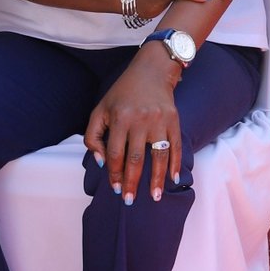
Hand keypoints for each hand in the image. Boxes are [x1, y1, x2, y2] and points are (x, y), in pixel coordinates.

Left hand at [85, 50, 182, 201]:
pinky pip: (176, 146)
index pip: (116, 153)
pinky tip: (173, 179)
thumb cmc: (122, 93)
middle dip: (132, 182)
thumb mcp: (101, 109)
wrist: (151, 70)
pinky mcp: (174, 119)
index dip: (114, 174)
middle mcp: (140, 120)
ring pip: (158, 155)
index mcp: (119, 118)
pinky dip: (175, 163)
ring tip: (154, 197)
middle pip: (136, 158)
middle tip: (129, 200)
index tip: (115, 189)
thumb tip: (101, 162)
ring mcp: (159, 120)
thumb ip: (93, 135)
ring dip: (156, 179)